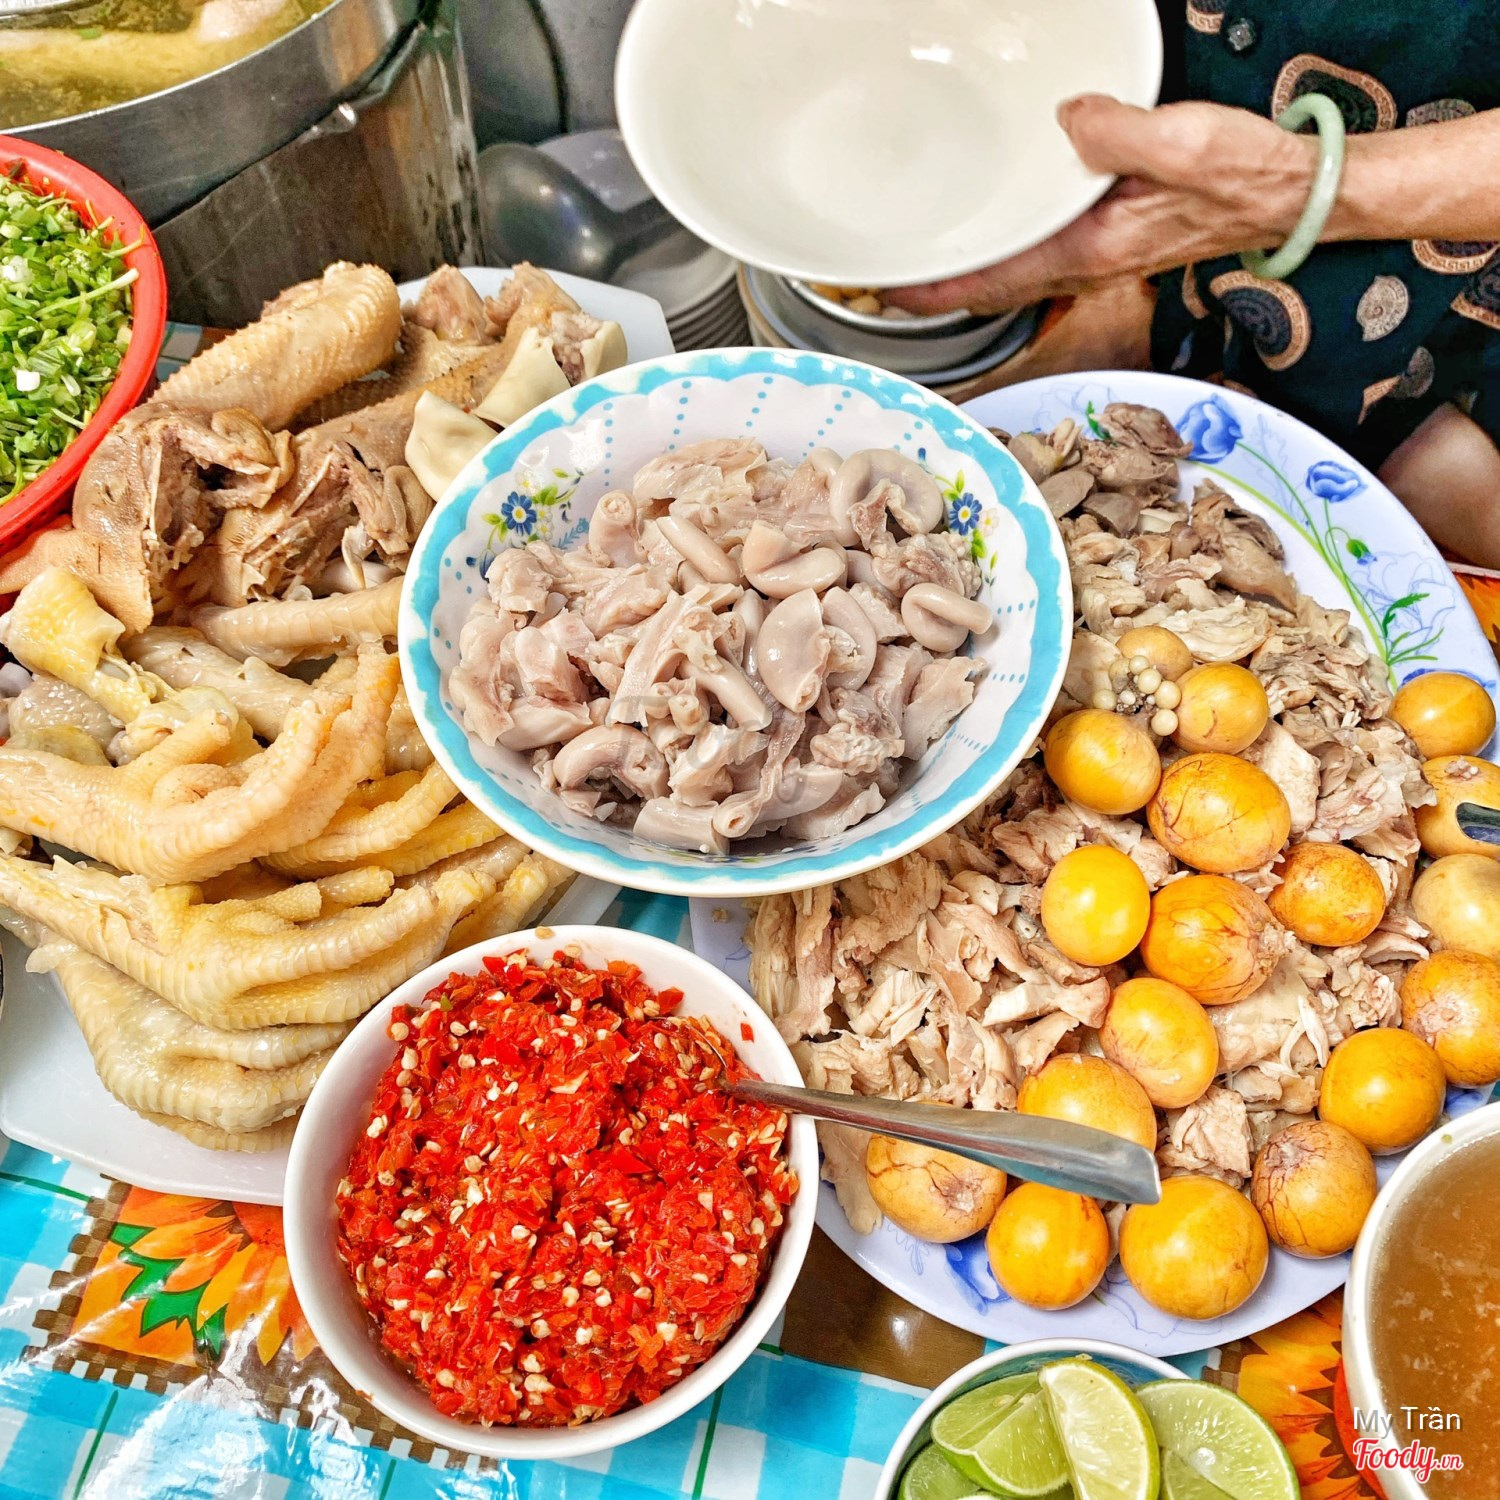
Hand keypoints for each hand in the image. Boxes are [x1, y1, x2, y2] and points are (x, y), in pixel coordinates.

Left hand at [887, 95, 1316, 315]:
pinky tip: (994, 234)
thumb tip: (1067, 119)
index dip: (938, 290)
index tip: (890, 292)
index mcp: (1091, 252)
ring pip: (1013, 278)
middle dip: (938, 291)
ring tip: (924, 263)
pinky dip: (1004, 256)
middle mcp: (1087, 266)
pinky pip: (1040, 257)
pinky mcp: (1112, 240)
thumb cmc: (1244, 176)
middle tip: (886, 283)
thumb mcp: (1181, 143)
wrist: (1292, 195)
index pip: (995, 281)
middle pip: (993, 290)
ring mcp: (1099, 258)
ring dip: (968, 276)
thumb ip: (1118, 134)